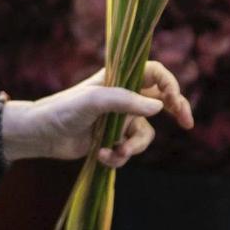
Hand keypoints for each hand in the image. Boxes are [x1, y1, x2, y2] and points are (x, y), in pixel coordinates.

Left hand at [1, 61, 193, 167]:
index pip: (154, 73)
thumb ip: (125, 101)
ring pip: (145, 133)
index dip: (169, 84)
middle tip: (187, 124)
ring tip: (114, 151)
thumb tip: (160, 107)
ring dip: (133, 147)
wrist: (42, 134)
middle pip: (161, 99)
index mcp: (118, 78)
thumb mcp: (93, 101)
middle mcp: (122, 96)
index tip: (174, 102)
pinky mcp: (112, 138)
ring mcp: (118, 119)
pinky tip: (102, 156)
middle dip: (176, 110)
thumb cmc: (63, 110)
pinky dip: (119, 156)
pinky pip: (129, 150)